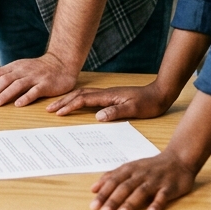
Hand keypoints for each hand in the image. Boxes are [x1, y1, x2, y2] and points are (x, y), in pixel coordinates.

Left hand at [0, 53, 77, 106]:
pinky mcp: (45, 84)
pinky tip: (18, 104)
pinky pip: (34, 91)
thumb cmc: (39, 69)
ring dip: (4, 95)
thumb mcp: (21, 69)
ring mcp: (34, 77)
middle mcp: (23, 70)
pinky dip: (25, 97)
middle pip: (4, 80)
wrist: (61, 63)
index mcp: (15, 67)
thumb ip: (9, 77)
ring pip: (16, 85)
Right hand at [47, 83, 172, 118]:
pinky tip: (77, 103)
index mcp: (108, 95)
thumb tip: (97, 116)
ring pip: (83, 94)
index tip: (58, 112)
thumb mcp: (134, 109)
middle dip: (64, 101)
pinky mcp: (111, 97)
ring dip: (69, 99)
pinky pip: (90, 97)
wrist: (160, 93)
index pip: (84, 99)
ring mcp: (108, 94)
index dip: (70, 106)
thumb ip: (116, 112)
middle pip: (79, 94)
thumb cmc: (149, 103)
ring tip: (58, 106)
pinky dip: (79, 99)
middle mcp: (105, 93)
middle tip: (50, 109)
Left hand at [89, 151, 196, 209]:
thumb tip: (94, 188)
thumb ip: (112, 176)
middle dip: (113, 200)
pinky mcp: (169, 187)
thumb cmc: (150, 166)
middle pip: (124, 187)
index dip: (103, 193)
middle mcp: (141, 174)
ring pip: (141, 191)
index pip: (113, 181)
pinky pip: (163, 196)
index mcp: (130, 169)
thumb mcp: (130, 167)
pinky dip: (157, 204)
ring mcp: (155, 180)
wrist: (178, 158)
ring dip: (130, 202)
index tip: (93, 206)